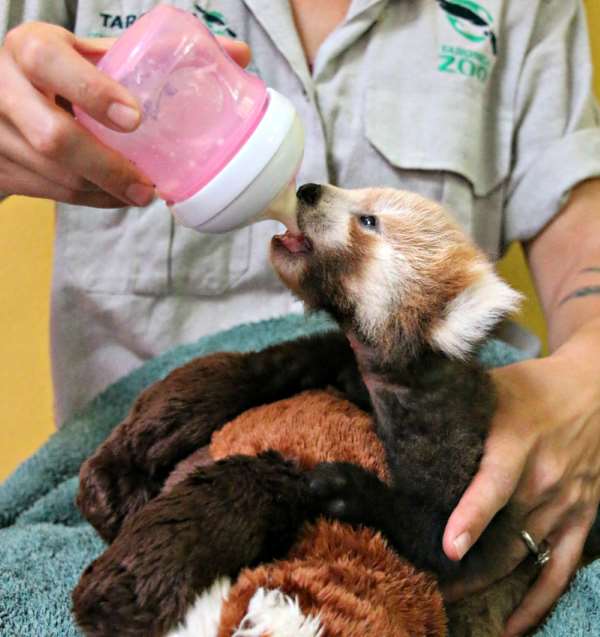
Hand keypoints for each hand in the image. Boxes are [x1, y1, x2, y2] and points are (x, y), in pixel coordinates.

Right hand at [0, 23, 249, 206]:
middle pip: (54, 139)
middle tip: (148, 187)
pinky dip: (91, 199)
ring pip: (58, 177)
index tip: (135, 119)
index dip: (94, 93)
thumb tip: (238, 55)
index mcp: (30, 50)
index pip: (52, 63)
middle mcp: (6, 90)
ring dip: (104, 191)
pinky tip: (114, 195)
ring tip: (139, 194)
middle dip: (108, 168)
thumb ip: (149, 55)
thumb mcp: (86, 53)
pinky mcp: (3, 169)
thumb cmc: (56, 74)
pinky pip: (55, 194)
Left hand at [442, 351, 599, 635]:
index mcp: (517, 443)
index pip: (493, 485)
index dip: (471, 517)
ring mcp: (565, 504)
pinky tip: (513, 626)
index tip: (448, 547)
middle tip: (419, 581)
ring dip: (486, 584)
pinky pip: (561, 570)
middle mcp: (544, 480)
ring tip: (446, 599)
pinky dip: (539, 602)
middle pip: (502, 535)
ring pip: (522, 558)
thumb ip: (455, 408)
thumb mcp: (491, 387)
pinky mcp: (580, 518)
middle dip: (462, 566)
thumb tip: (403, 415)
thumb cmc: (533, 387)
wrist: (594, 389)